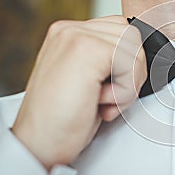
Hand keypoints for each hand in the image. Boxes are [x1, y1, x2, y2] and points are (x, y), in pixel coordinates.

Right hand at [12, 16, 146, 169]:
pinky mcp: (87, 49)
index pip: (120, 30)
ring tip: (104, 101)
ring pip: (135, 48)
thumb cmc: (62, 121)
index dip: (128, 64)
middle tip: (111, 98)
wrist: (37, 145)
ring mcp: (77, 36)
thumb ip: (106, 60)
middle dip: (133, 72)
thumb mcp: (86, 81)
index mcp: (69, 34)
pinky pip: (131, 62)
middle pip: (132, 36)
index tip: (112, 90)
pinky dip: (125, 90)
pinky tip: (101, 101)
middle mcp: (70, 30)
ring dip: (129, 83)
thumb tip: (137, 56)